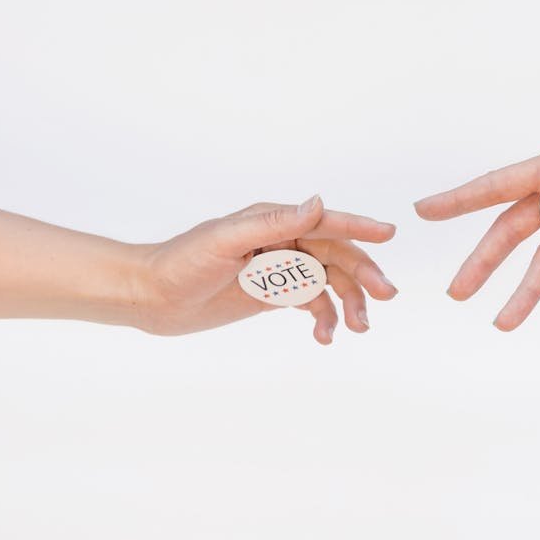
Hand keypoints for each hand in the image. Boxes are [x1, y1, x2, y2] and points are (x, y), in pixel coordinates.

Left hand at [135, 195, 397, 341]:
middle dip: (363, 276)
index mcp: (274, 220)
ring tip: (357, 328)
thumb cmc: (180, 263)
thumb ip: (273, 223)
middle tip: (385, 296)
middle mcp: (283, 241)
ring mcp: (279, 268)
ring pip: (329, 283)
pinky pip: (311, 302)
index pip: (325, 222)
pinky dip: (323, 318)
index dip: (360, 227)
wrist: (149, 298)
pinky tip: (325, 336)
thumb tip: (318, 203)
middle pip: (336, 256)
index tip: (389, 233)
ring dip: (348, 303)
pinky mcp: (272, 293)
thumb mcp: (225, 241)